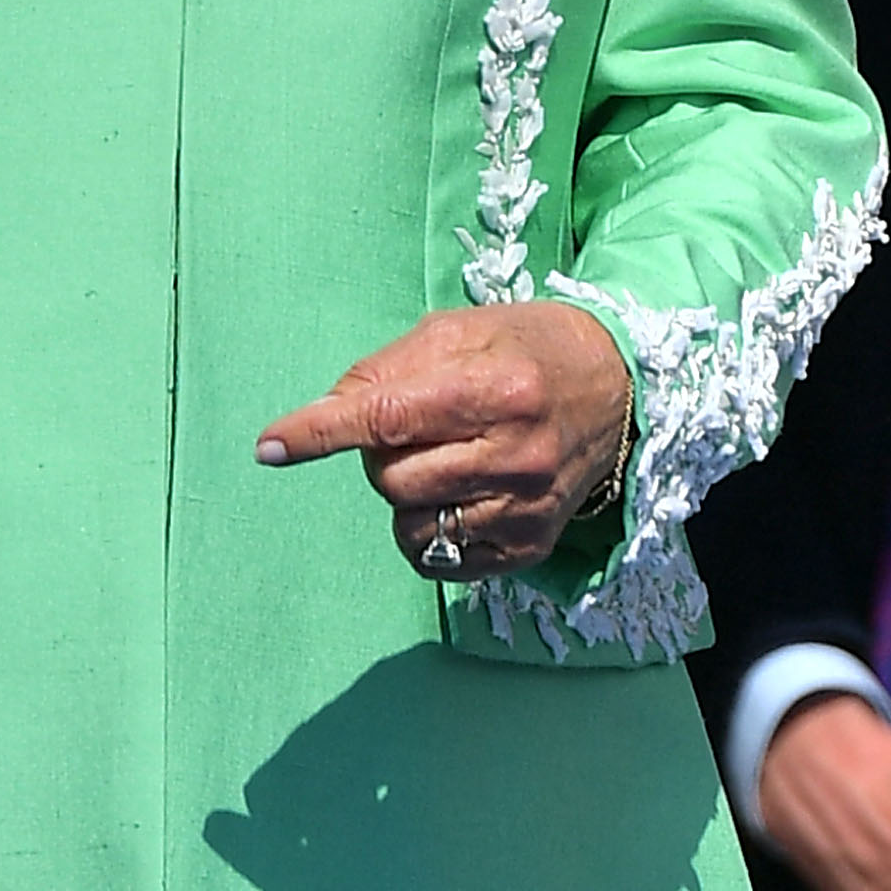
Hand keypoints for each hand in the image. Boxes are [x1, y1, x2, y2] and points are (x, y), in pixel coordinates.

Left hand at [257, 301, 631, 578]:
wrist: (620, 386)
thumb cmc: (529, 348)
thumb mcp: (461, 331)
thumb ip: (389, 368)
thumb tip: (326, 411)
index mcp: (497, 388)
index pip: (388, 417)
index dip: (321, 432)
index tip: (270, 445)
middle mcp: (516, 454)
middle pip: (391, 478)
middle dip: (379, 455)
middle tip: (411, 428)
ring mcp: (526, 507)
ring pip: (411, 525)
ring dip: (403, 495)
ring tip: (439, 460)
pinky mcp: (530, 546)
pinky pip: (441, 560)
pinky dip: (428, 531)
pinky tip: (454, 496)